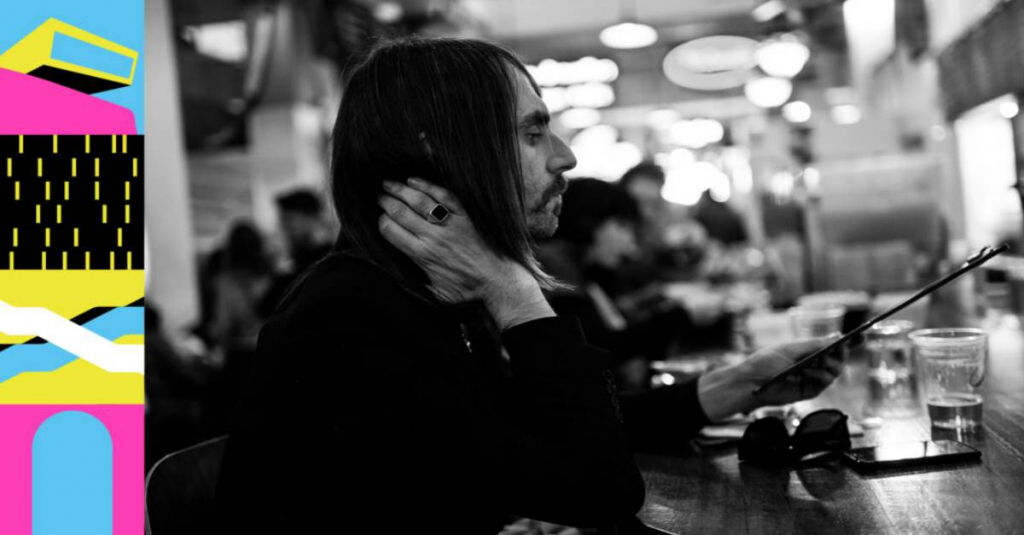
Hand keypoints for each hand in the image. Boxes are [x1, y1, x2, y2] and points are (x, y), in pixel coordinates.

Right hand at [377, 178, 553, 328]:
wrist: (498, 280)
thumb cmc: (469, 289)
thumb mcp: (438, 295)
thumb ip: (418, 287)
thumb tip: (401, 282)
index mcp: (422, 255)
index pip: (391, 231)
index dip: (381, 221)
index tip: (380, 217)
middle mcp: (433, 237)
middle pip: (401, 213)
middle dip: (386, 202)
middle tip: (379, 196)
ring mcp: (450, 224)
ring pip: (419, 201)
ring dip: (401, 189)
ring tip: (389, 183)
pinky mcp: (465, 215)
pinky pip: (443, 195)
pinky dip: (428, 185)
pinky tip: (415, 180)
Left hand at [739, 337, 844, 405]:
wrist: (751, 382)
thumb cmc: (765, 362)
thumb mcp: (790, 349)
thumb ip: (814, 344)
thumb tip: (836, 337)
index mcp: (807, 350)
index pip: (831, 346)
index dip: (845, 342)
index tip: (858, 336)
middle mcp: (812, 363)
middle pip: (838, 358)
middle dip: (841, 352)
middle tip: (839, 348)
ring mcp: (812, 378)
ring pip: (835, 371)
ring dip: (830, 363)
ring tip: (818, 360)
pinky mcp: (810, 390)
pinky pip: (826, 382)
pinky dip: (821, 375)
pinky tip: (808, 371)